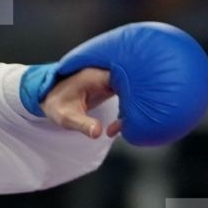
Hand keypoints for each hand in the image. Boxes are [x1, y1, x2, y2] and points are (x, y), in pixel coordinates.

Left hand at [22, 22, 207, 146]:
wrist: (47, 97)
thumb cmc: (55, 105)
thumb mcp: (64, 117)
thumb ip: (81, 124)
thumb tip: (98, 133)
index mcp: (96, 76)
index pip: (121, 75)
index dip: (137, 83)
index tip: (148, 94)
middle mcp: (106, 74)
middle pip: (134, 78)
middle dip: (147, 88)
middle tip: (159, 105)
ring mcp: (110, 79)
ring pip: (133, 85)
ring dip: (139, 100)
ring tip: (135, 125)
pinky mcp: (111, 87)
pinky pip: (129, 92)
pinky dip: (134, 104)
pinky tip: (129, 125)